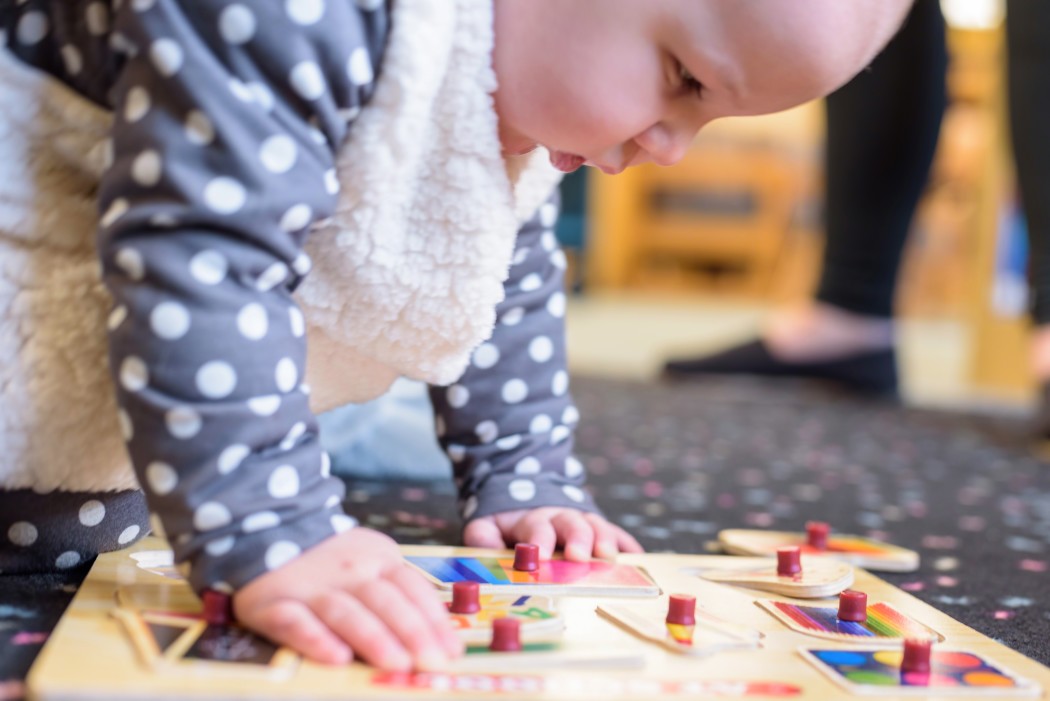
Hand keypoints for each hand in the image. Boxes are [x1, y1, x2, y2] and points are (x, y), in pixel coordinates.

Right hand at [233, 528, 462, 669]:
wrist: (272, 524)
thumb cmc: (333, 559)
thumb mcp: (373, 561)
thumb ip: (400, 594)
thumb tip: (439, 640)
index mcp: (380, 559)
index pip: (413, 590)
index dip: (435, 621)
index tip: (452, 651)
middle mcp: (350, 571)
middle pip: (385, 602)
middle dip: (412, 633)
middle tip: (431, 663)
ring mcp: (312, 587)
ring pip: (346, 613)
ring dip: (374, 638)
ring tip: (397, 664)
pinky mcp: (275, 603)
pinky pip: (296, 622)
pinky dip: (316, 640)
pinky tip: (336, 658)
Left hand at [463, 507, 643, 560]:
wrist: (525, 492)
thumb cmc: (506, 522)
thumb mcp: (487, 525)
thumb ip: (484, 538)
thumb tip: (484, 553)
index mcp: (531, 519)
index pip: (536, 528)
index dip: (539, 541)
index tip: (541, 555)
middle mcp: (559, 517)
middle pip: (571, 524)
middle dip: (577, 539)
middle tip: (580, 556)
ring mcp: (581, 521)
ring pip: (596, 526)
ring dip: (604, 540)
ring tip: (609, 556)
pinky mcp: (598, 528)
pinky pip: (616, 533)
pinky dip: (626, 544)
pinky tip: (636, 557)